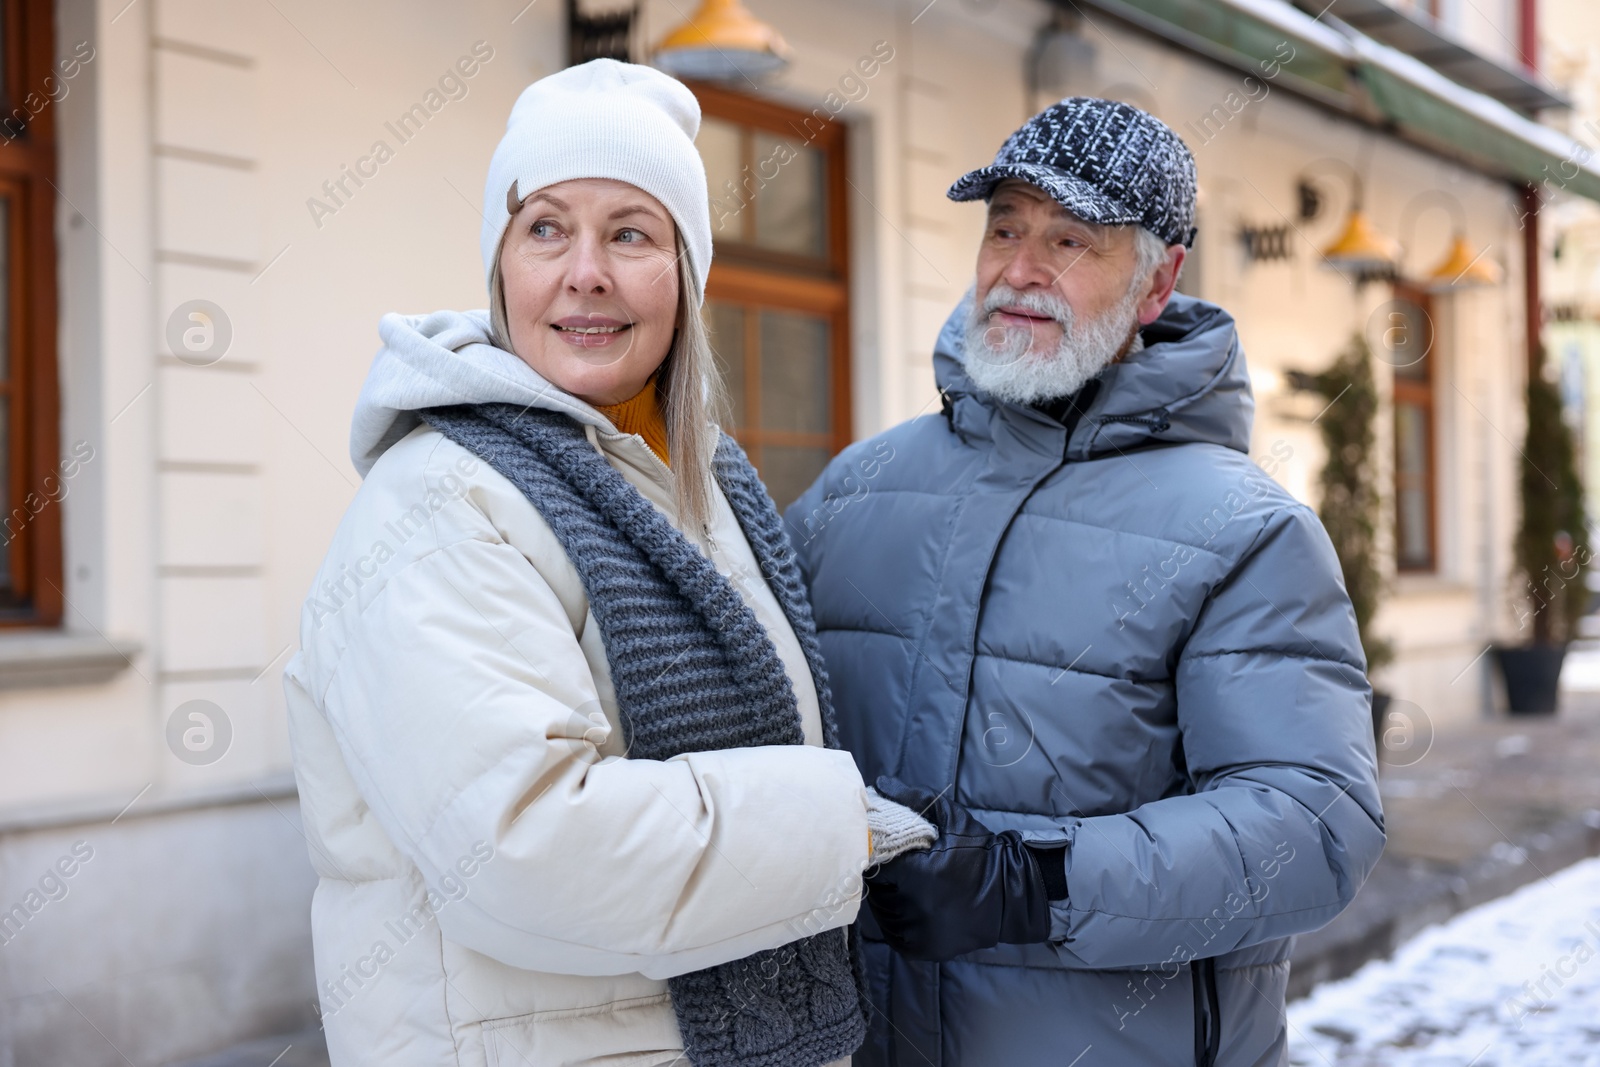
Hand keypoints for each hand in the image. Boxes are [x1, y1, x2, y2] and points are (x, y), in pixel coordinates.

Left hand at [863, 776, 1054, 960]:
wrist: (1011, 895)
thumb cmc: (981, 854)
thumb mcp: (952, 820)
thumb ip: (914, 799)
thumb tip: (881, 783)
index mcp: (917, 875)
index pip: (877, 863)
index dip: (879, 854)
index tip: (890, 849)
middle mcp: (914, 908)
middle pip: (878, 888)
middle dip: (886, 875)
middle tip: (901, 867)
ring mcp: (918, 932)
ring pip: (883, 911)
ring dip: (889, 897)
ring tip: (910, 886)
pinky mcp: (921, 948)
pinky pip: (894, 932)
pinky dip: (897, 919)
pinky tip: (912, 905)